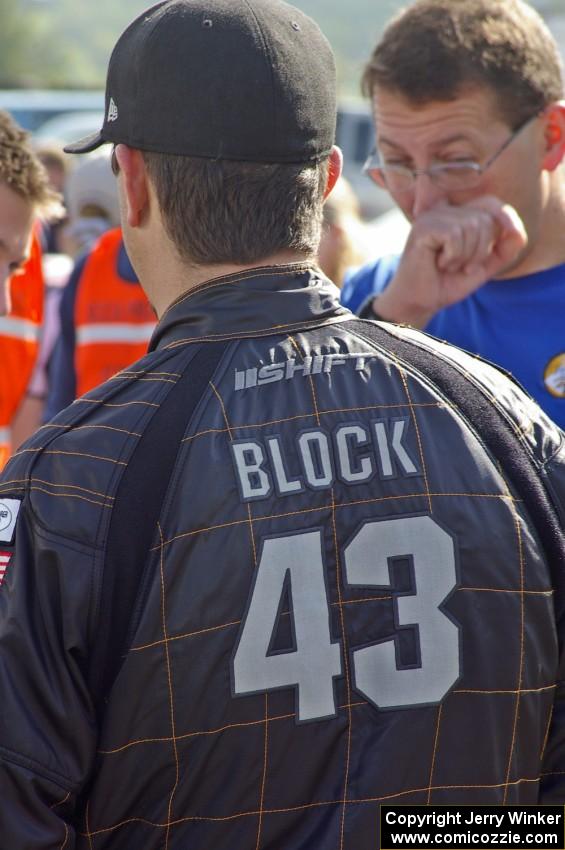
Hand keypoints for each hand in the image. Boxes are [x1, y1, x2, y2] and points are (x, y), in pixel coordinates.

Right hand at [372, 197, 527, 326]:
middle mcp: (444, 210)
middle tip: (462, 266)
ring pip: (470, 226)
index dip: (506, 217)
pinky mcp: (422, 227)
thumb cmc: (447, 283)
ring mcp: (431, 216)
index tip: (516, 235)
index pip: (490, 203)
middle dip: (480, 250)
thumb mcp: (483, 267)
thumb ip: (504, 250)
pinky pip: (454, 235)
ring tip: (448, 265)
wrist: (420, 302)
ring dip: (465, 256)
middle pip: (483, 218)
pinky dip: (453, 256)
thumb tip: (519, 233)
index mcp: (457, 215)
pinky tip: (438, 263)